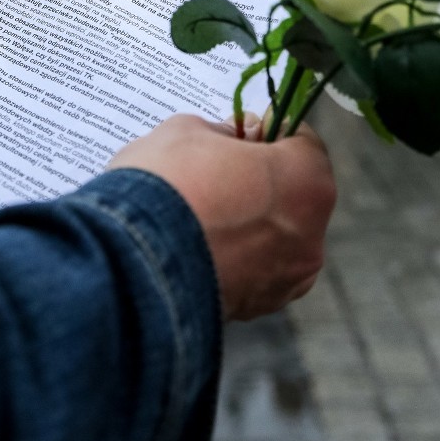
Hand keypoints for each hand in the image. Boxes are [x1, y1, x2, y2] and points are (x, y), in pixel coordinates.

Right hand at [107, 114, 335, 319]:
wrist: (129, 263)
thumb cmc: (168, 185)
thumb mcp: (188, 131)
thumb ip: (221, 133)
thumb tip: (229, 141)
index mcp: (307, 180)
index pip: (302, 142)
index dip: (268, 131)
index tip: (239, 132)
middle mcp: (310, 234)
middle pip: (291, 192)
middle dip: (258, 178)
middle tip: (216, 168)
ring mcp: (285, 279)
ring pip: (272, 235)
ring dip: (247, 221)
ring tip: (200, 210)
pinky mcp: (256, 309)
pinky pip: (252, 270)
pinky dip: (232, 256)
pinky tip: (195, 243)